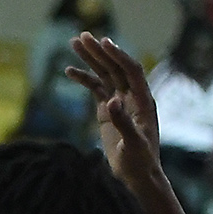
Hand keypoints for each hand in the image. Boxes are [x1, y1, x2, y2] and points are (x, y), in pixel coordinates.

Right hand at [64, 34, 163, 191]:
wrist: (137, 177)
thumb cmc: (140, 162)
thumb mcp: (132, 144)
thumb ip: (122, 121)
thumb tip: (111, 101)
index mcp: (143, 100)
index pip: (131, 70)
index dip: (118, 56)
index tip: (103, 43)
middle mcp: (132, 97)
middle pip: (115, 67)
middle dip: (99, 51)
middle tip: (82, 36)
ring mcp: (120, 102)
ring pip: (104, 74)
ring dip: (90, 59)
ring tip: (73, 43)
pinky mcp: (108, 111)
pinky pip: (96, 89)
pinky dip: (84, 79)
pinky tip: (69, 71)